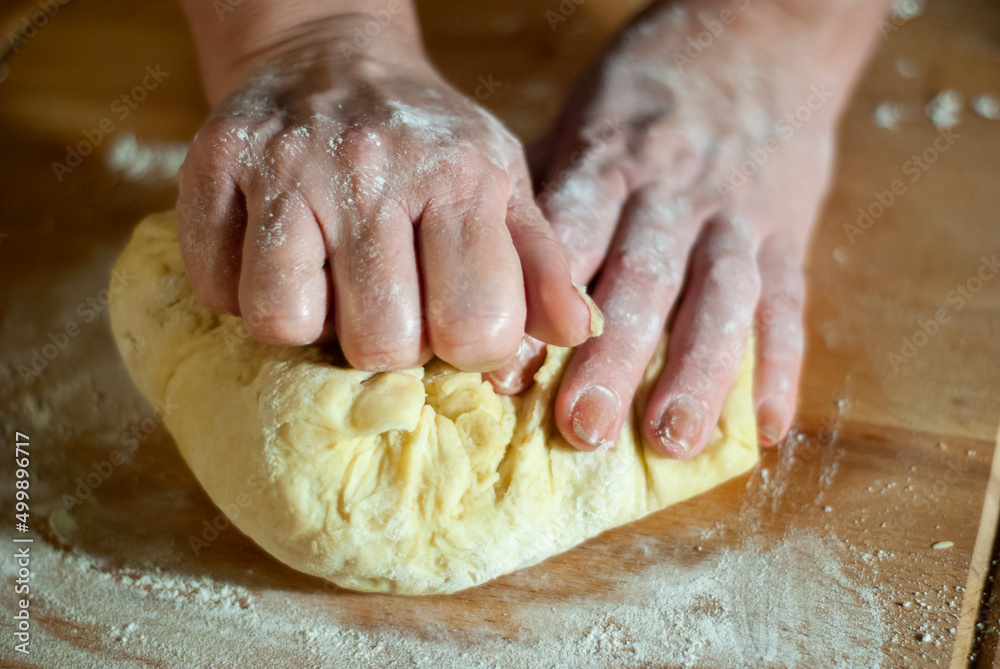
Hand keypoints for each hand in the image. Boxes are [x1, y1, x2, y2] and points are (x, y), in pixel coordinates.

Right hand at [176, 8, 595, 371]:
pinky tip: (275, 257)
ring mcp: (285, 163)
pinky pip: (215, 289)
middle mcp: (372, 166)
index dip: (464, 346)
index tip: (453, 318)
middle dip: (385, 343)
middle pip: (377, 342)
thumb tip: (578, 336)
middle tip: (386, 299)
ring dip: (308, 321)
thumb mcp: (503, 187)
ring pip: (282, 321)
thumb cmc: (429, 142)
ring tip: (326, 281)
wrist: (333, 56)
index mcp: (459, 177)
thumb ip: (542, 266)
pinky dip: (241, 292)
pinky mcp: (212, 162)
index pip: (473, 328)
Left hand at [489, 0, 885, 456]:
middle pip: (644, 281)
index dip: (541, 311)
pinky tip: (764, 425)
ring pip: (720, 299)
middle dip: (613, 359)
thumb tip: (490, 278)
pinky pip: (789, 302)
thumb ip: (547, 197)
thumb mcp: (585, 120)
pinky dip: (780, 365)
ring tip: (671, 440)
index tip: (509, 377)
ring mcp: (737, 215)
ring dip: (697, 373)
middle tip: (584, 429)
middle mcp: (673, 194)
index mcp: (610, 163)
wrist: (758, 34)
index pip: (571, 242)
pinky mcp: (788, 231)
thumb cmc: (648, 92)